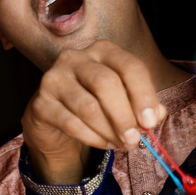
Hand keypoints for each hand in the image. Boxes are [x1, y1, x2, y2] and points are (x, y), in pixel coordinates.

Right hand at [20, 41, 169, 184]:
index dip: (144, 95)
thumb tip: (155, 116)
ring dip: (109, 130)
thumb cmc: (95, 102)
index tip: (150, 122)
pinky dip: (92, 138)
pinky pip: (70, 123)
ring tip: (121, 144)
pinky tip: (104, 144)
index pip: (129, 66)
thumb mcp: (123, 99)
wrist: (54, 117)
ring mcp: (54, 79)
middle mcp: (75, 58)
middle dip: (124, 115)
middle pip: (106, 83)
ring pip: (88, 107)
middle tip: (134, 138)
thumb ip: (142, 105)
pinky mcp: (40, 103)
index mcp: (102, 50)